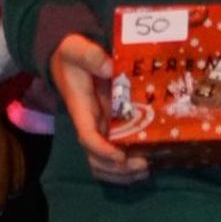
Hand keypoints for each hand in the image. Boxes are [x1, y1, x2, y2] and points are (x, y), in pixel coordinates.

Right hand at [49, 34, 148, 183]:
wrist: (70, 60)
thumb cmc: (73, 56)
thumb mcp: (75, 48)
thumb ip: (89, 55)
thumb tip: (110, 68)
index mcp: (81, 110)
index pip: (87, 137)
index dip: (102, 150)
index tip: (120, 155)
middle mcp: (91, 124)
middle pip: (97, 159)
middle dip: (118, 168)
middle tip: (143, 164)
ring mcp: (102, 128)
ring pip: (105, 164)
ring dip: (124, 173)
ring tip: (148, 168)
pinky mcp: (113, 127)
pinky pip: (117, 155)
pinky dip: (129, 166)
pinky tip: (150, 163)